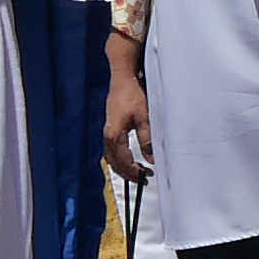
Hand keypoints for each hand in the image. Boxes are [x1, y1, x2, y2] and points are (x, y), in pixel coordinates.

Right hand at [100, 51, 155, 186]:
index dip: (133, 172)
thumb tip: (151, 158)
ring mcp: (107, 132)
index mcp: (115, 135)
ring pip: (111, 158)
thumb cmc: (133, 95)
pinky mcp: (110, 128)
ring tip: (137, 172)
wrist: (122, 79)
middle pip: (115, 163)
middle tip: (142, 179)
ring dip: (123, 167)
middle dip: (128, 174)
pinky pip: (111, 150)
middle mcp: (108, 136)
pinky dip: (120, 159)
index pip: (123, 161)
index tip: (145, 176)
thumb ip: (147, 139)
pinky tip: (129, 159)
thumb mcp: (145, 118)